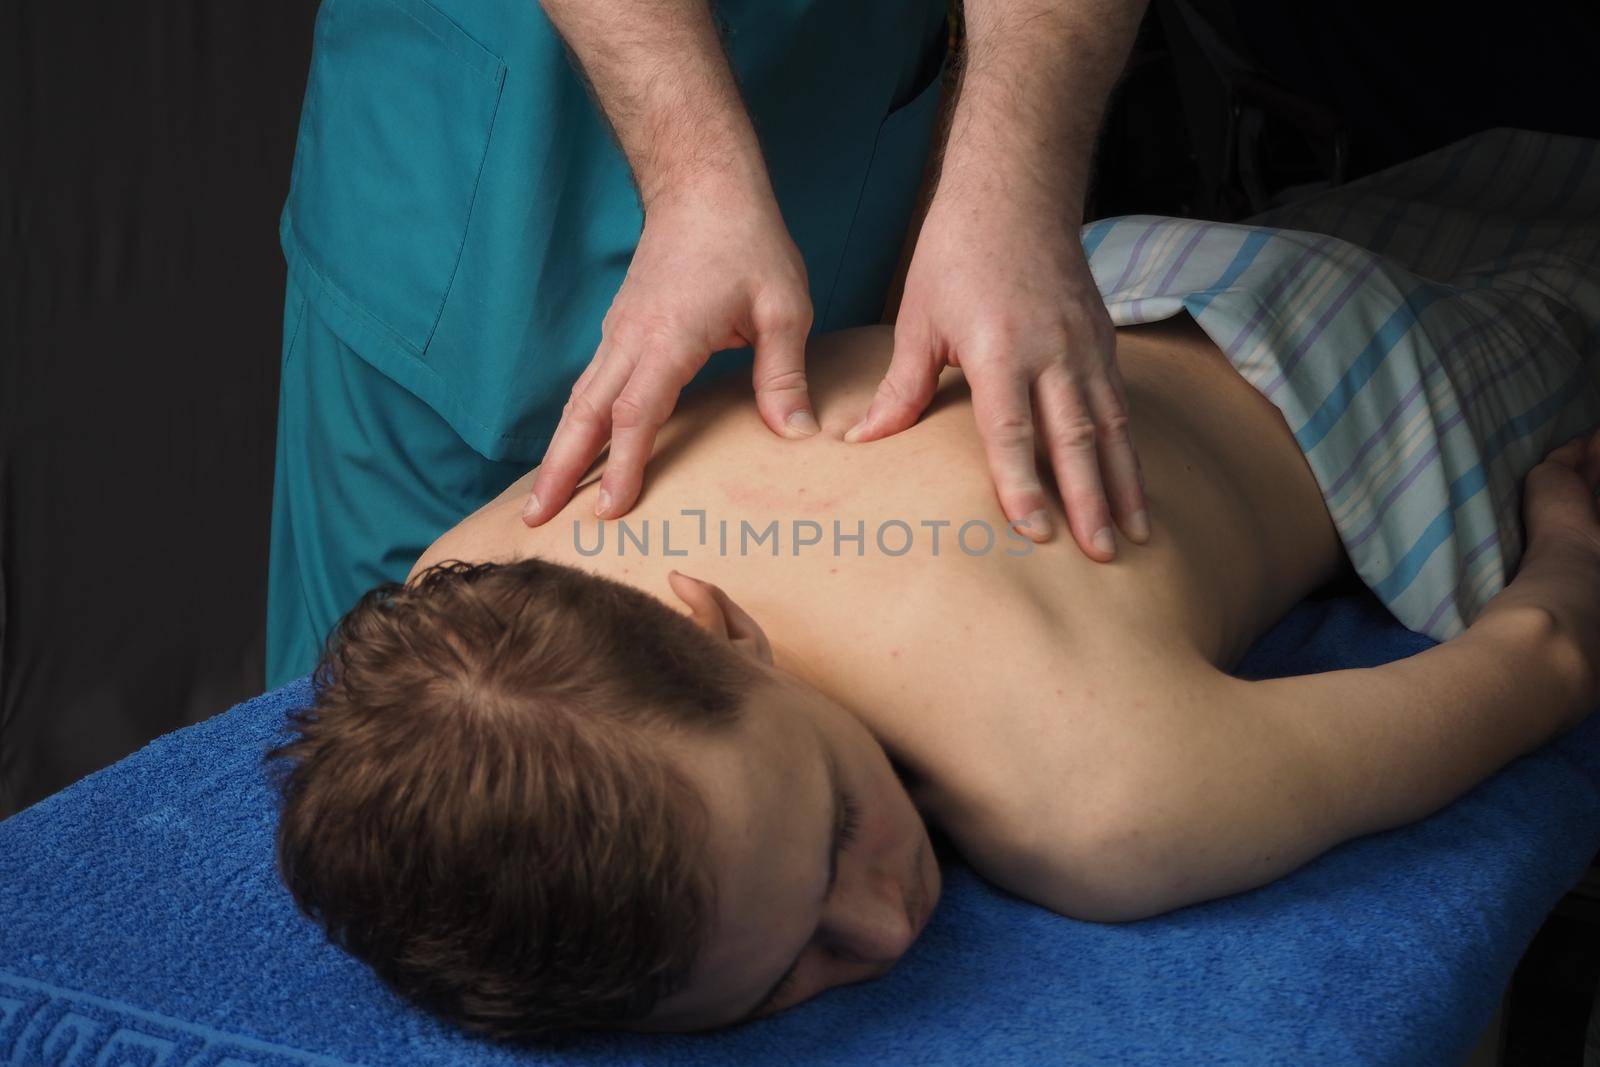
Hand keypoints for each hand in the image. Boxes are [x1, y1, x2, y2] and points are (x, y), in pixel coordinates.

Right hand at [522, 181, 815, 524]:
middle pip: (584, 414)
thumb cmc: (747, 242)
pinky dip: (576, 423)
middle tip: (533, 520)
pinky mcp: (622, 327)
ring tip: (540, 500)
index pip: (636, 413)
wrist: (703, 184)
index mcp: (669, 338)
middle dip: (557, 470)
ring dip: (558, 451)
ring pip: (579, 400)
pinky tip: (574, 449)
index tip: (609, 511)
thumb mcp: (784, 307)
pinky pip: (591, 383)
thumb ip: (784, 375)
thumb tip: (797, 435)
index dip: (622, 466)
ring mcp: (620, 331)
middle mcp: (631, 338)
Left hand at [846, 189, 1148, 561]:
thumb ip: (901, 388)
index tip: (1034, 531)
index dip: (1021, 483)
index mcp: (999, 347)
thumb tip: (862, 441)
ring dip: (1123, 484)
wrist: (1016, 188)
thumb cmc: (956, 252)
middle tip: (1100, 554)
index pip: (1011, 430)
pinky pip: (1119, 405)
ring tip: (1133, 535)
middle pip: (1074, 438)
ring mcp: (1085, 345)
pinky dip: (1129, 450)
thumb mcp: (918, 319)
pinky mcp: (1103, 339)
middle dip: (1090, 501)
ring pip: (1111, 426)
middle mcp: (1051, 350)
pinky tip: (1133, 485)